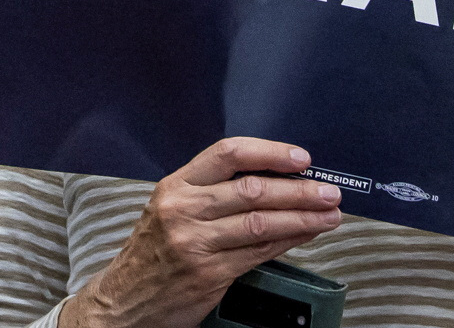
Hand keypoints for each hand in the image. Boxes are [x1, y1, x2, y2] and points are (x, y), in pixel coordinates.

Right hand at [66, 138, 341, 327]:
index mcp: (175, 186)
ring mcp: (195, 243)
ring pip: (261, 223)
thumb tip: (272, 180)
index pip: (227, 154)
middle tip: (329, 190)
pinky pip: (258, 253)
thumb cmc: (152, 253)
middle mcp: (183, 210)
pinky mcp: (209, 274)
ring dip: (302, 217)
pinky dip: (287, 241)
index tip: (300, 158)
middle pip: (252, 190)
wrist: (124, 300)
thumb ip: (212, 193)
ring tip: (329, 214)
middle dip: (299, 190)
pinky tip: (305, 236)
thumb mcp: (171, 210)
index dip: (269, 152)